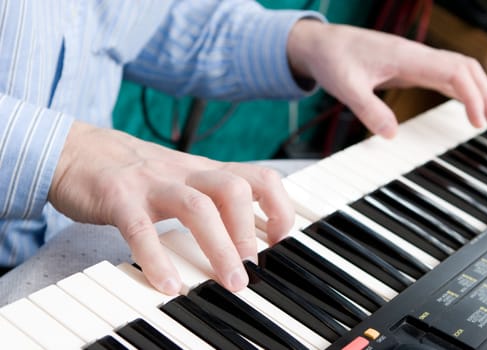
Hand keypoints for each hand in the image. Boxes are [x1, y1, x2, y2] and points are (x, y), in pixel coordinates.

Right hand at [49, 121, 293, 293]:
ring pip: (197, 208)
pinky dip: (157, 260)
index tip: (278, 239)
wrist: (78, 150)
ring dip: (220, 248)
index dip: (279, 207)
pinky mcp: (120, 198)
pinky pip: (142, 230)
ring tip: (230, 281)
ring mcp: (153, 184)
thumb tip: (244, 234)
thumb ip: (210, 198)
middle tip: (250, 268)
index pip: (258, 177)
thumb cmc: (136, 171)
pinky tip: (168, 284)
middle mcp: (185, 173)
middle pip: (233, 190)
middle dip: (250, 232)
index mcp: (204, 170)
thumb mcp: (182, 178)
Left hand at [287, 20, 486, 137]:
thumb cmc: (333, 59)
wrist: (322, 44)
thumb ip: (368, 110)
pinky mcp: (408, 67)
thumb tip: (391, 135)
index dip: (472, 96)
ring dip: (477, 92)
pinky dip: (459, 90)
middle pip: (466, 69)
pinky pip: (443, 76)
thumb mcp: (346, 88)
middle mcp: (415, 56)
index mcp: (406, 57)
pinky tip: (465, 106)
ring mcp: (414, 60)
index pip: (454, 71)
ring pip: (458, 70)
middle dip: (485, 95)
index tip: (478, 122)